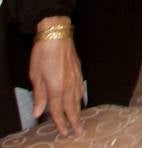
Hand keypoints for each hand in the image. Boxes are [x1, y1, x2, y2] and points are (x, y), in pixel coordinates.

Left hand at [29, 17, 82, 136]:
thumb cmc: (43, 53)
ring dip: (78, 111)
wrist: (57, 34)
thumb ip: (39, 95)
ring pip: (77, 99)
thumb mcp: (35, 75)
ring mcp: (76, 77)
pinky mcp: (79, 71)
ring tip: (79, 120)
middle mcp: (68, 84)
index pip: (57, 110)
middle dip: (74, 120)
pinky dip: (80, 98)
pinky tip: (80, 100)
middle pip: (71, 107)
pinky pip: (80, 89)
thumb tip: (38, 111)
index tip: (64, 132)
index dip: (60, 122)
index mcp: (56, 87)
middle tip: (77, 131)